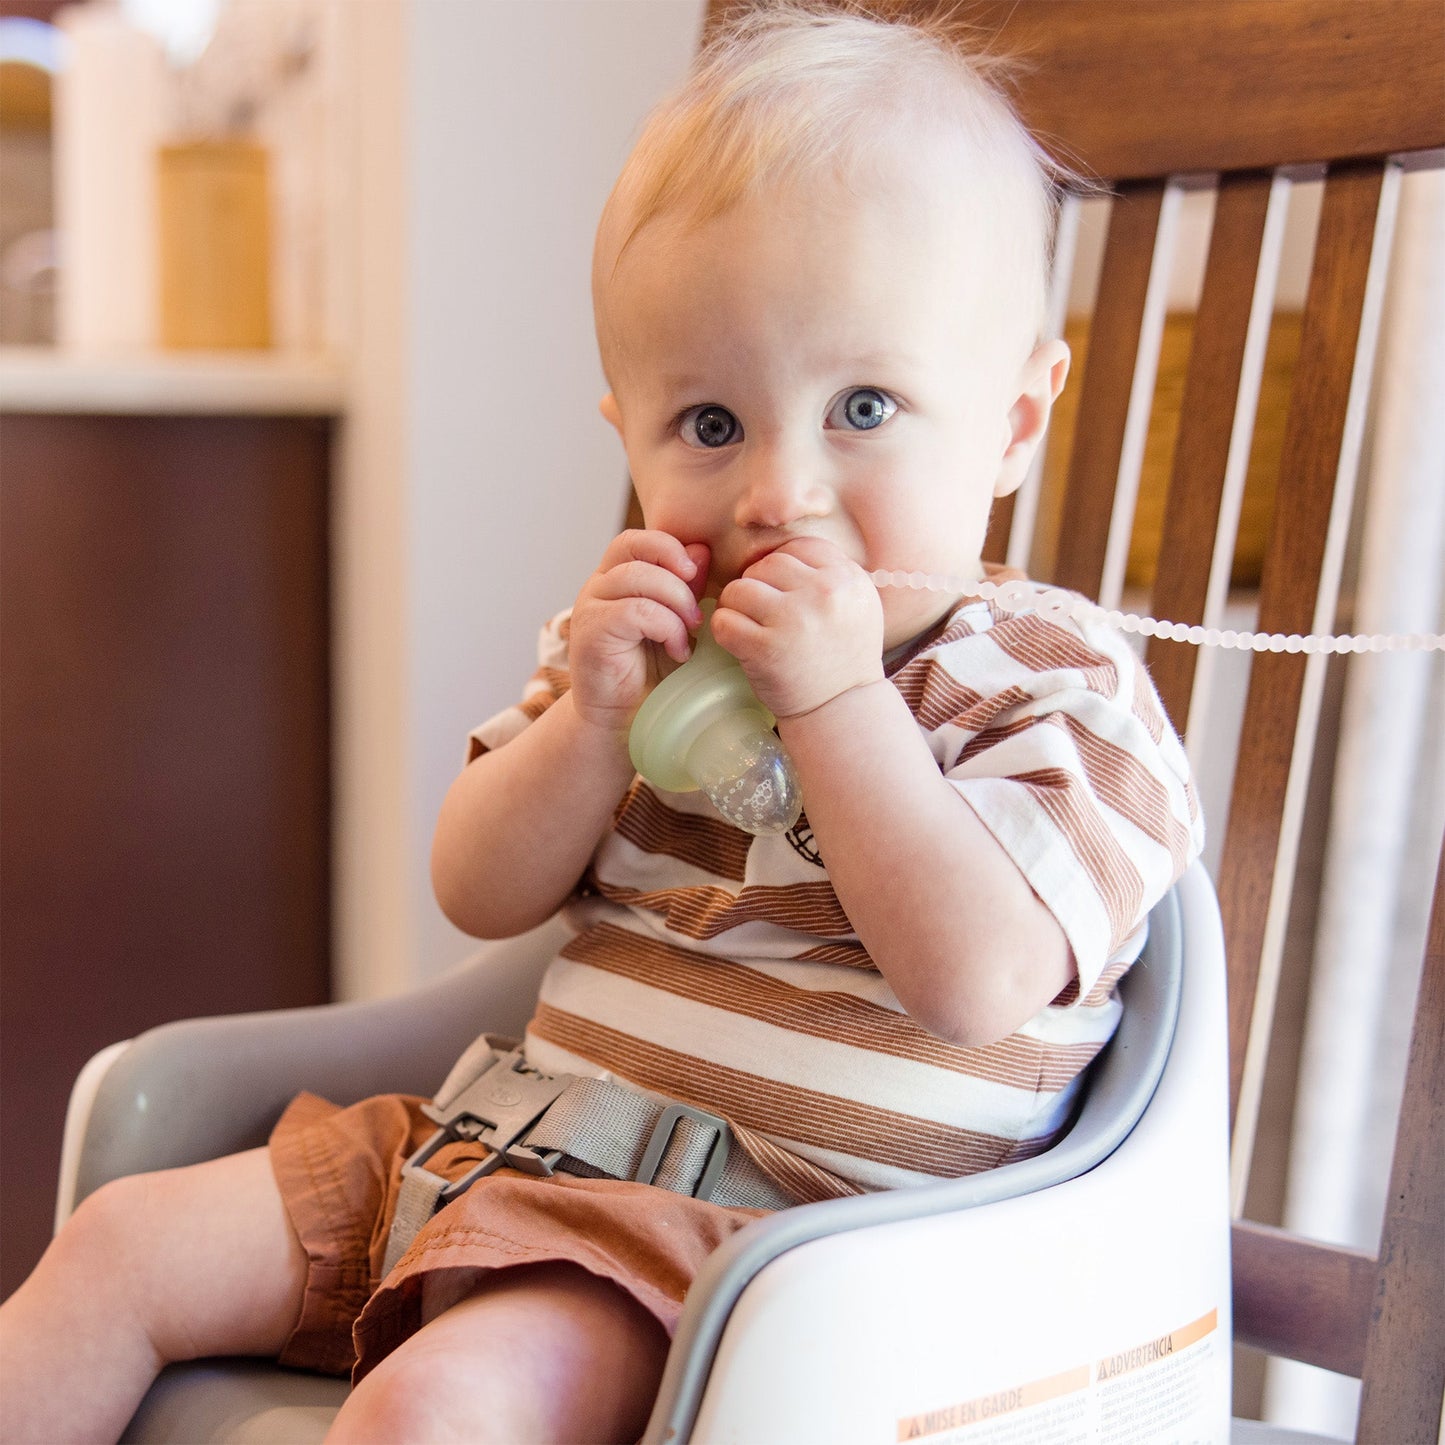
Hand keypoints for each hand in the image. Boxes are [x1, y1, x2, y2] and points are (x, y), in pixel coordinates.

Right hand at [567, 531, 709, 732]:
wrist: (625, 721)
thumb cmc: (653, 674)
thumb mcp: (679, 622)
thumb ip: (687, 588)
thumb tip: (701, 550)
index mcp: (616, 577)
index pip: (637, 539)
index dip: (669, 547)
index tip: (695, 575)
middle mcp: (598, 586)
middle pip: (638, 550)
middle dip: (679, 579)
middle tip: (698, 616)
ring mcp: (590, 607)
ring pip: (639, 578)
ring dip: (676, 605)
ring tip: (689, 636)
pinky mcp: (590, 633)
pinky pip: (635, 611)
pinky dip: (666, 628)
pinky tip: (677, 651)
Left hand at [712, 538, 884, 718]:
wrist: (843, 709)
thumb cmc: (845, 655)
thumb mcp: (858, 604)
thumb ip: (831, 573)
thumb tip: (785, 547)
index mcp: (847, 579)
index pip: (798, 547)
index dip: (784, 569)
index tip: (785, 593)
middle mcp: (824, 593)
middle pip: (766, 565)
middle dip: (759, 588)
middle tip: (765, 616)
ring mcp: (793, 620)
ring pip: (739, 588)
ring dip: (737, 607)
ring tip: (751, 627)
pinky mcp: (765, 649)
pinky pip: (723, 620)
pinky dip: (725, 630)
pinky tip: (740, 642)